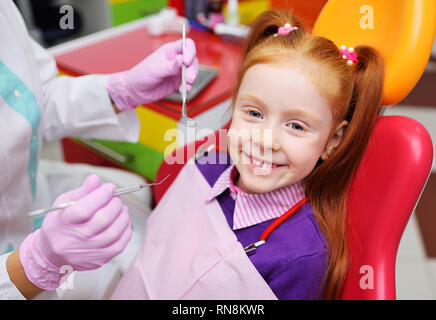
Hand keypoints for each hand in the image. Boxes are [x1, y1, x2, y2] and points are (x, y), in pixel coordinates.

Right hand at [19, 175, 131, 289]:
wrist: (53, 255)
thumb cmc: (61, 225)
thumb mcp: (64, 204)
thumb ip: (82, 191)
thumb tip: (96, 179)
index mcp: (63, 222)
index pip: (84, 209)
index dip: (101, 195)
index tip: (110, 187)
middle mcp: (76, 239)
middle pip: (103, 219)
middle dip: (115, 204)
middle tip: (116, 198)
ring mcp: (88, 251)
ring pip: (114, 232)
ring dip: (122, 215)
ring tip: (121, 208)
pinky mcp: (100, 259)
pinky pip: (120, 244)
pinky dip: (125, 230)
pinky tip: (122, 221)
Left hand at [106, 38, 198, 110]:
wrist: (136, 91)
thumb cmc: (142, 75)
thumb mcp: (156, 69)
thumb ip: (171, 65)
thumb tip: (182, 59)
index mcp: (170, 50)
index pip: (186, 44)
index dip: (190, 51)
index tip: (186, 62)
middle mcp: (176, 60)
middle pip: (193, 59)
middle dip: (192, 69)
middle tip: (188, 78)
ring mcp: (178, 71)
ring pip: (192, 72)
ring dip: (191, 79)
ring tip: (186, 86)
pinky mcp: (178, 83)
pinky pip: (188, 83)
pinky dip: (188, 87)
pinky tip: (183, 90)